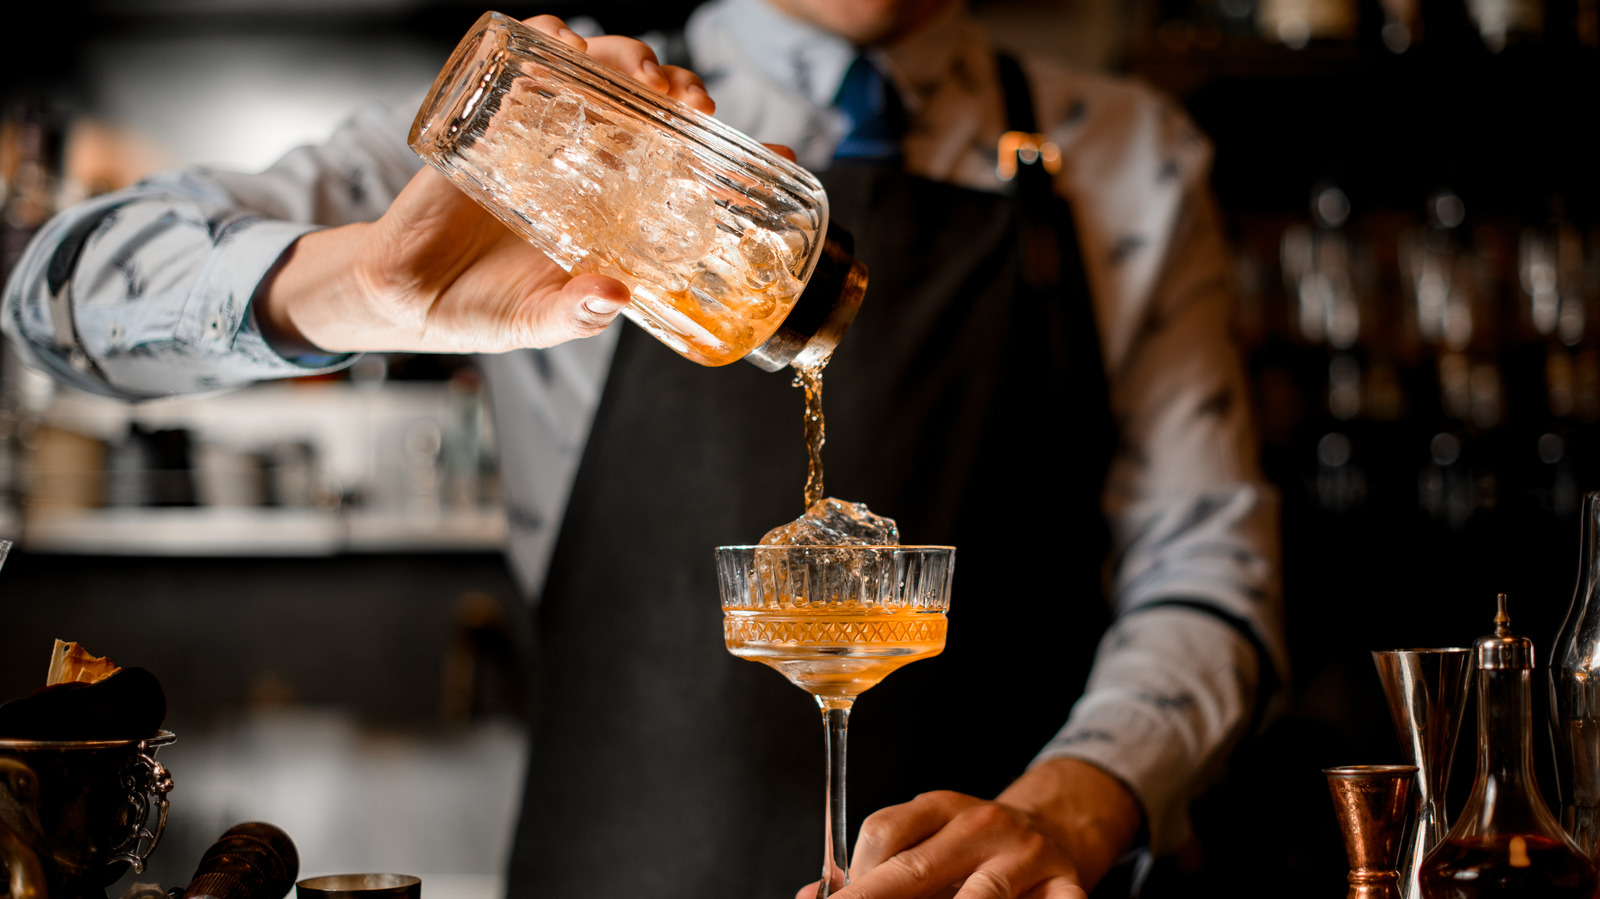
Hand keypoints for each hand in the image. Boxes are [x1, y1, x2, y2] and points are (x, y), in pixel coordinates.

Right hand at [257, 16, 721, 355]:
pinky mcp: (493, 119)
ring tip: (642, 74)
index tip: (777, 152)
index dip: (735, 155)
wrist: (407, 295)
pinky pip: (526, 62)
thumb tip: (612, 297)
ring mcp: (545, 138)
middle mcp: (591, 167)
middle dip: (681, 91)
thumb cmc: (486, 309)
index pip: (690, 170)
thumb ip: (578, 314)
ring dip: (628, 58)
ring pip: (600, 73)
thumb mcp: (542, 320)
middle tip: (694, 103)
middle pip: (653, 106)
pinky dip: (546, 39)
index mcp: (620, 212)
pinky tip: (563, 43)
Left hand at [796, 758, 1141, 898]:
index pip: (882, 833)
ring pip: (979, 898)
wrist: (1056, 828)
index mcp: (940, 807)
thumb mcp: (928, 841)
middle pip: (914, 868)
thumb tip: (812, 896)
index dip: (854, 877)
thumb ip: (876, 869)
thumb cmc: (973, 849)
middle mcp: (982, 824)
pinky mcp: (1066, 885)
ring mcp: (1026, 855)